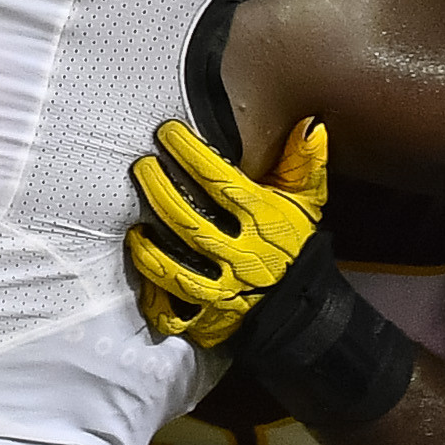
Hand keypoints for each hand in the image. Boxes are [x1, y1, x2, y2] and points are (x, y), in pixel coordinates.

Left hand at [126, 116, 330, 345]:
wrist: (301, 309)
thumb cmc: (296, 247)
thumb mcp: (306, 203)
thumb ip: (305, 164)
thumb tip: (310, 126)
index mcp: (262, 221)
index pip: (219, 181)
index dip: (190, 154)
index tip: (168, 133)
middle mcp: (239, 255)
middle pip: (188, 222)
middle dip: (159, 190)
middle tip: (142, 167)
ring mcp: (221, 290)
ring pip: (174, 267)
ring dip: (148, 246)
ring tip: (134, 223)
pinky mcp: (208, 319)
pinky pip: (171, 311)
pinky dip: (152, 293)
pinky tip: (142, 270)